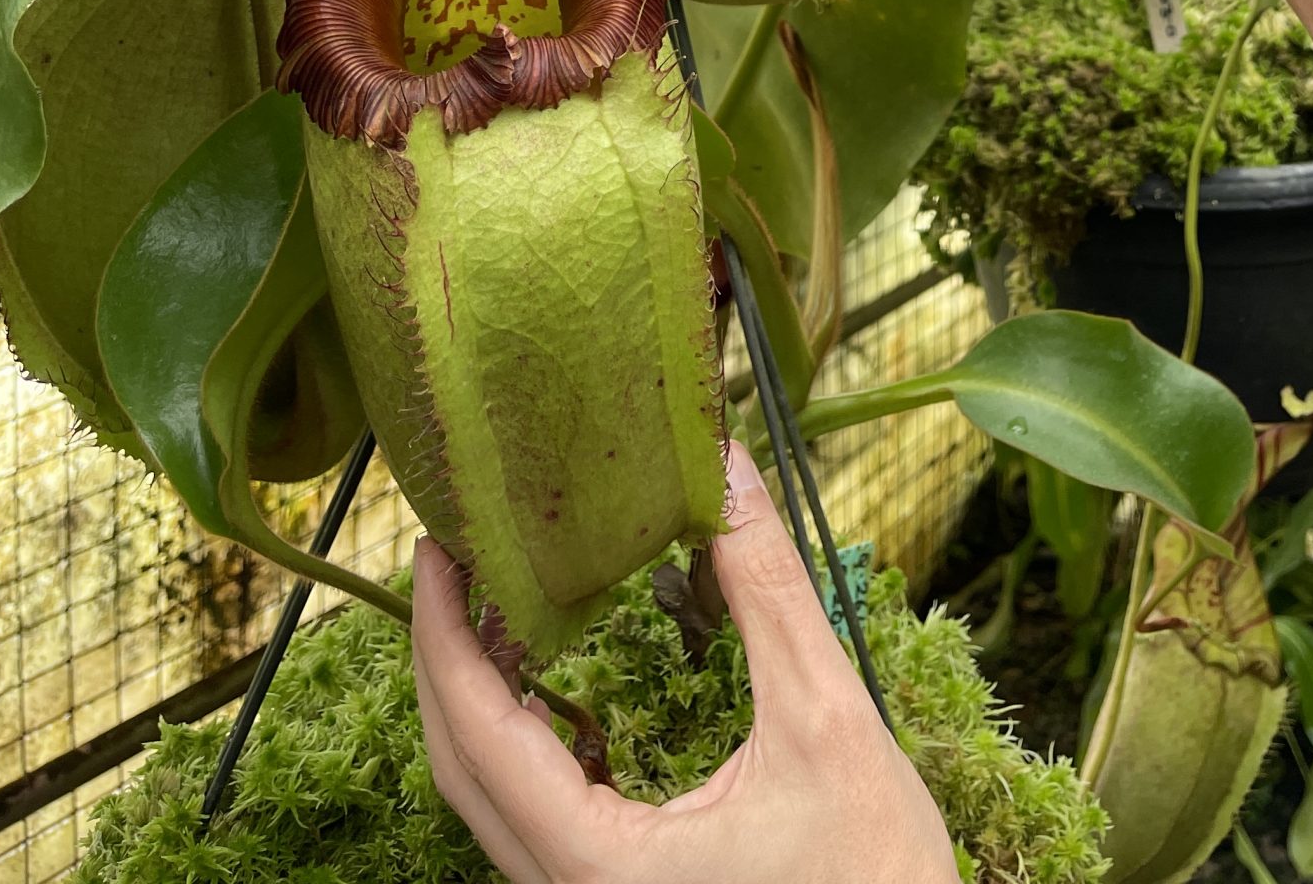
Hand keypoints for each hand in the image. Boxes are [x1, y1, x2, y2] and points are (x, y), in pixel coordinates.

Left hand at [412, 440, 960, 883]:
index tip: (437, 550)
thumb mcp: (826, 717)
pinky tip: (545, 684)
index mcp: (602, 868)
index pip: (481, 738)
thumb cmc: (875, 872)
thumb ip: (768, 592)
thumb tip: (727, 469)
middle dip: (443, 656)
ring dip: (478, 698)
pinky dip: (520, 741)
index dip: (444, 635)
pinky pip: (532, 820)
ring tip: (493, 600)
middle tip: (450, 556)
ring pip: (489, 801)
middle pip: (460, 771)